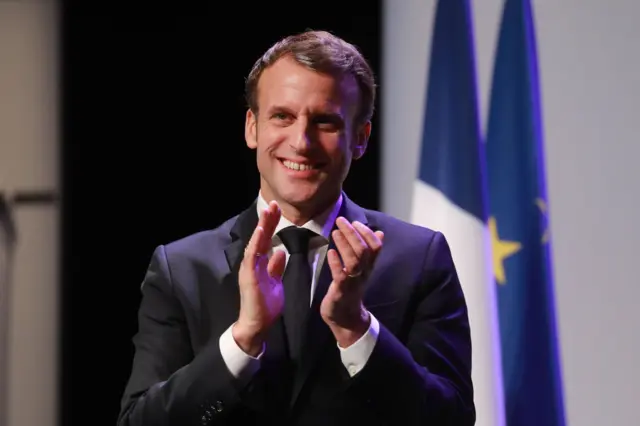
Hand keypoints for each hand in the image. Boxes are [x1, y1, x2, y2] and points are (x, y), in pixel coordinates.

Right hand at [233, 201, 286, 355]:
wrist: (256, 325)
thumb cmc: (265, 306)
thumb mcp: (275, 282)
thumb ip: (276, 267)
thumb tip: (280, 252)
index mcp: (259, 263)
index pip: (266, 240)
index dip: (271, 224)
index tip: (277, 209)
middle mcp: (252, 263)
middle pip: (260, 237)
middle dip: (267, 220)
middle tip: (274, 203)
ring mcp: (248, 268)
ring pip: (255, 243)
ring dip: (262, 227)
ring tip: (267, 211)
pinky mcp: (248, 276)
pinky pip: (252, 256)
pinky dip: (256, 242)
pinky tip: (262, 231)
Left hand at [320, 217, 383, 346]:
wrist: (346, 317)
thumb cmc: (351, 289)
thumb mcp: (363, 269)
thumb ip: (370, 251)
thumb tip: (380, 233)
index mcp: (369, 266)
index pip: (376, 246)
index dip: (367, 232)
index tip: (355, 222)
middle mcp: (364, 273)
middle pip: (363, 250)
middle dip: (352, 233)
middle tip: (340, 220)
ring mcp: (353, 282)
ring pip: (354, 261)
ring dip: (344, 244)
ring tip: (335, 232)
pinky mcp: (341, 291)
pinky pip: (341, 276)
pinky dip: (336, 263)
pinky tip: (330, 253)